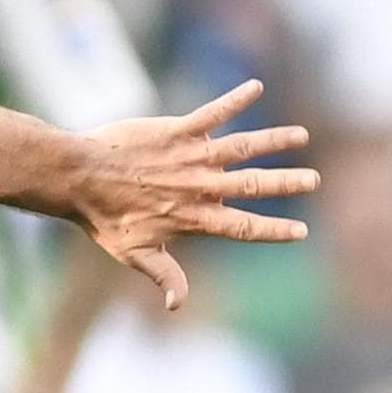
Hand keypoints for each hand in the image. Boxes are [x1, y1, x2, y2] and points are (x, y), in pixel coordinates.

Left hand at [66, 81, 316, 310]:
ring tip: (300, 134)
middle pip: (253, 185)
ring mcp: (190, 156)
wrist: (77, 178)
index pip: (243, 226)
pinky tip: (255, 86)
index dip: (273, 230)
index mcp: (194, 217)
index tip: (301, 231)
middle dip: (286, 182)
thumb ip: (164, 275)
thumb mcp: (134, 253)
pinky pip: (212, 113)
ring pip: (242, 146)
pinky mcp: (176, 131)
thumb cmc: (103, 218)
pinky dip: (234, 99)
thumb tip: (177, 306)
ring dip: (273, 140)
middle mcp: (199, 186)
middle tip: (314, 179)